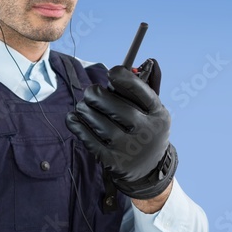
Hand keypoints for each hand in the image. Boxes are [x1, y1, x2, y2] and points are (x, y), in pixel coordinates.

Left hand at [66, 58, 177, 198]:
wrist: (148, 171)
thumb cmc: (147, 130)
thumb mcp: (155, 110)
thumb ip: (151, 85)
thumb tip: (151, 60)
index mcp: (158, 114)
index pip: (141, 91)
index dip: (124, 78)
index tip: (111, 73)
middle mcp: (146, 132)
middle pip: (115, 106)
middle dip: (97, 95)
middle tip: (91, 92)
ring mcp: (129, 149)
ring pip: (98, 122)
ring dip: (85, 110)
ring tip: (82, 106)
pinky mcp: (113, 161)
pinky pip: (89, 139)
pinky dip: (77, 126)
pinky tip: (73, 118)